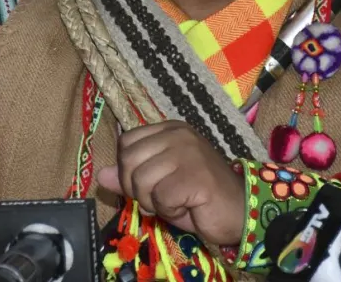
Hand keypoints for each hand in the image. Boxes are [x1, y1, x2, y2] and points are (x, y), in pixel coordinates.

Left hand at [96, 122, 244, 245]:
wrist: (239, 210)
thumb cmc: (198, 196)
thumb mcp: (158, 185)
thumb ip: (130, 178)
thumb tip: (100, 175)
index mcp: (170, 129)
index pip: (126, 142)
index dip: (128, 169)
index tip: (149, 183)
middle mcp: (179, 134)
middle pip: (128, 161)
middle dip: (136, 189)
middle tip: (161, 197)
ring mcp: (189, 151)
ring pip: (141, 180)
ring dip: (153, 201)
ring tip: (176, 200)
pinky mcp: (196, 174)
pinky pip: (161, 197)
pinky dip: (169, 209)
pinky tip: (187, 205)